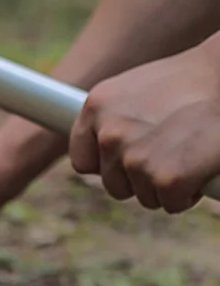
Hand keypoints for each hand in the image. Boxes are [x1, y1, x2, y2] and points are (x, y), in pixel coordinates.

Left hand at [69, 38, 219, 212]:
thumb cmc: (195, 81)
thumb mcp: (138, 91)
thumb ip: (115, 119)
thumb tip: (104, 149)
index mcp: (96, 107)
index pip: (83, 161)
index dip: (108, 166)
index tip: (128, 161)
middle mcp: (109, 134)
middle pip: (114, 184)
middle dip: (142, 177)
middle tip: (173, 151)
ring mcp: (135, 159)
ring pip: (144, 196)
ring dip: (166, 185)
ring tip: (190, 151)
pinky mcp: (165, 179)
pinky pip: (171, 204)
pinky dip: (189, 194)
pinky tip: (203, 165)